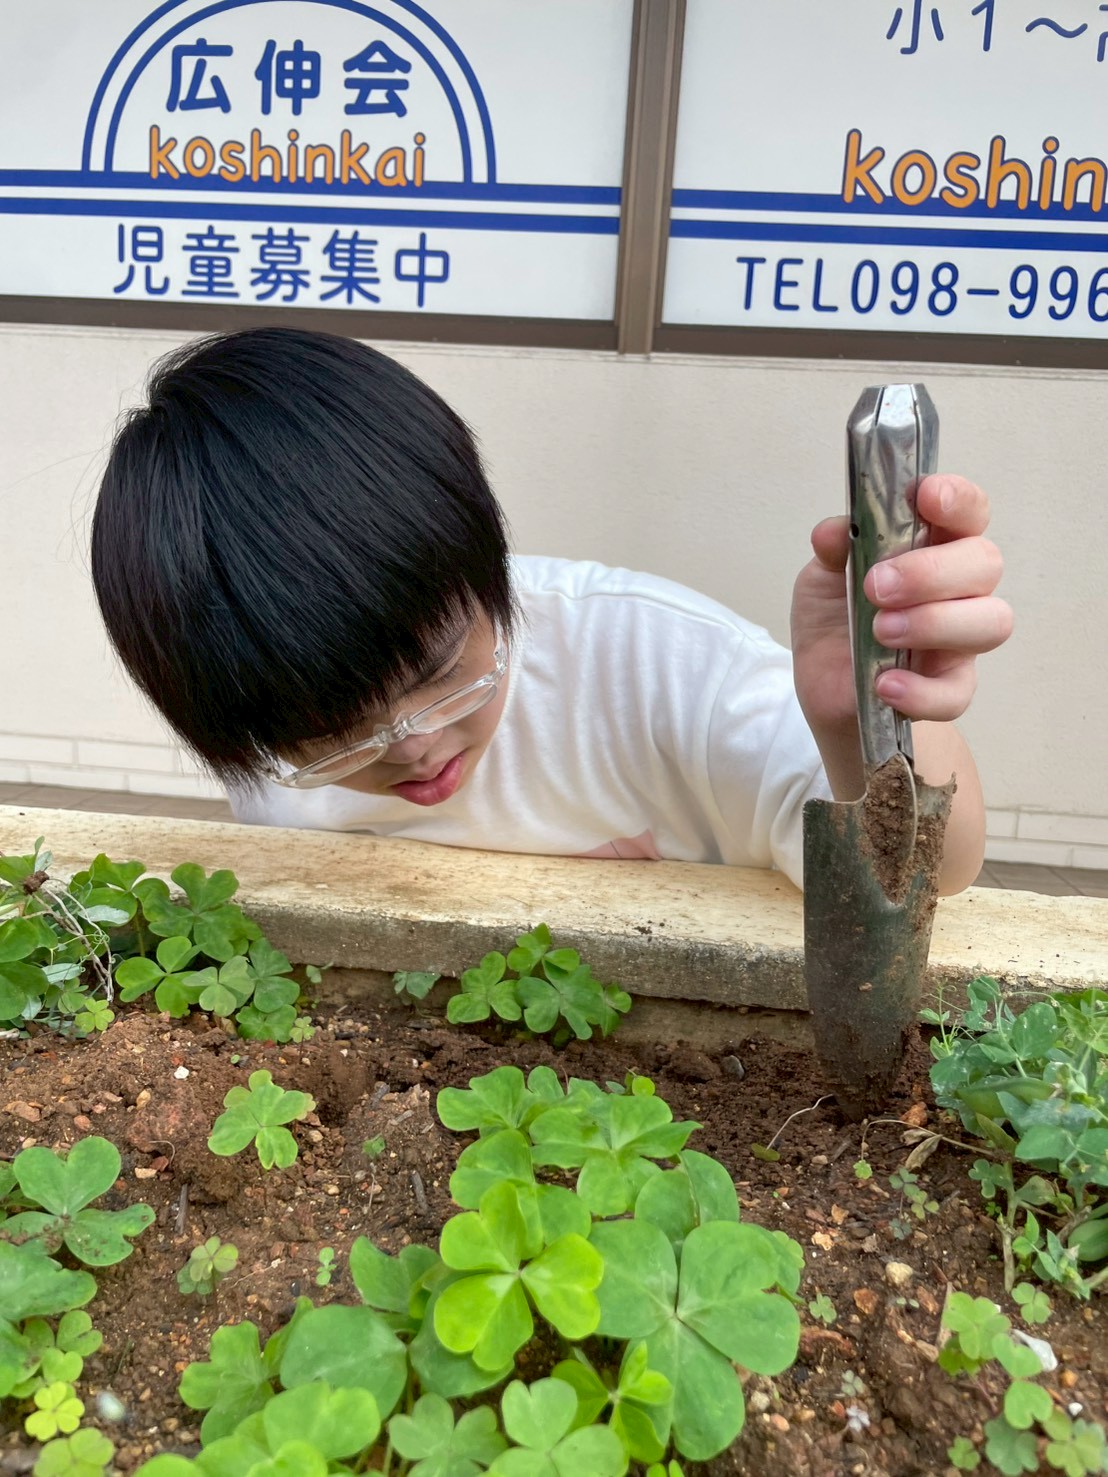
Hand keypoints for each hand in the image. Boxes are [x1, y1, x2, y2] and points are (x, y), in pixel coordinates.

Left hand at [791, 474, 1012, 741]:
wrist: (827, 689)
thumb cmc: (837, 620)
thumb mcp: (821, 579)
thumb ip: (833, 552)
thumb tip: (833, 532)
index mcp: (934, 547)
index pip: (968, 512)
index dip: (958, 499)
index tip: (927, 497)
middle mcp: (959, 590)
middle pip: (985, 562)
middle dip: (931, 571)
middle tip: (876, 588)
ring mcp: (960, 641)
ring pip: (992, 622)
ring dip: (935, 623)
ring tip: (881, 631)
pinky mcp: (949, 690)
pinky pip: (956, 692)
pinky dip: (920, 690)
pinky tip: (884, 684)